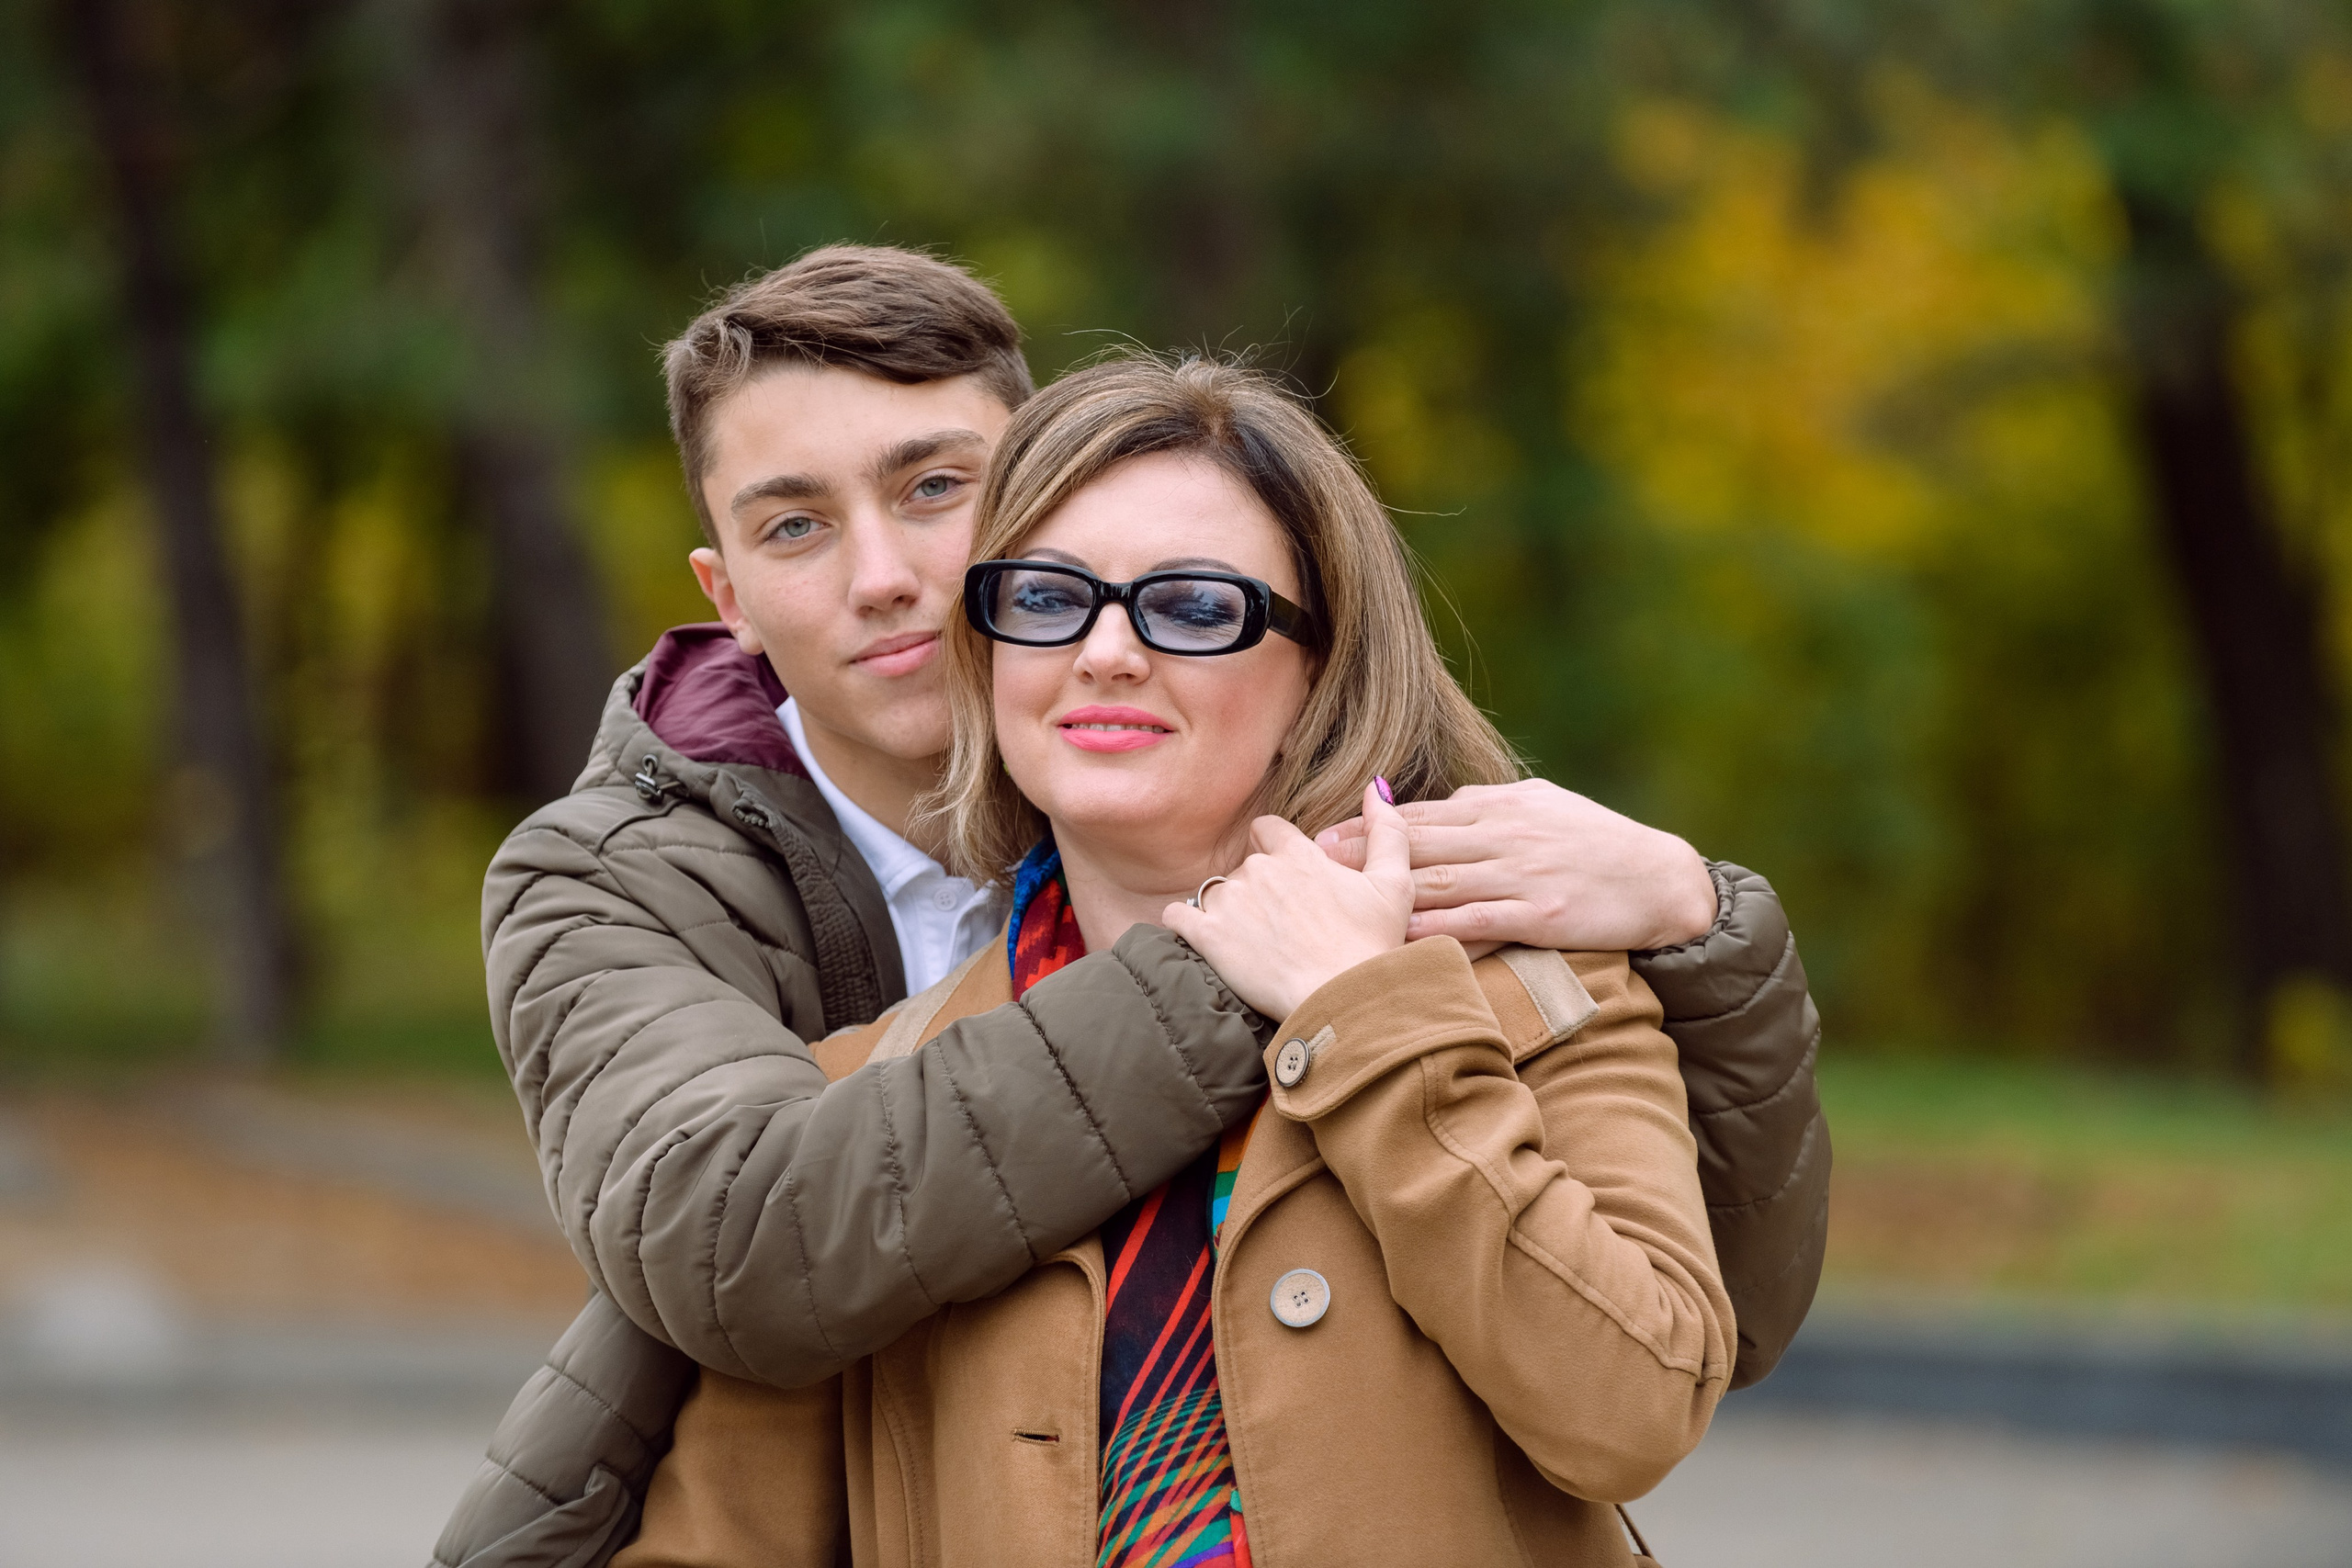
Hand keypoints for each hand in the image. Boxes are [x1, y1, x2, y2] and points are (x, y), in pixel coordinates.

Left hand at [1163, 783, 1415, 1020]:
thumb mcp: (1394, 884)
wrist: (1343, 1001)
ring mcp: (1230, 902)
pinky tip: (1202, 941)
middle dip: (1256, 890)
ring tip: (1251, 945)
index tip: (1284, 877)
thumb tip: (1377, 786)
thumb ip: (1387, 829)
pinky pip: (1177, 916)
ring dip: (1226, 913)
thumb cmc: (1370, 947)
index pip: (1266, 829)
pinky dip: (1183, 924)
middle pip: (1243, 867)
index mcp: (1298, 855)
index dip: (1272, 849)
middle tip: (1279, 926)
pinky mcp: (1207, 936)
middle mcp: (1259, 870)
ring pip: (1215, 894)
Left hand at [1314, 778, 1716, 953]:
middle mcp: (1503, 837)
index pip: (1423, 816)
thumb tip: (1446, 801)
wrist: (1664, 880)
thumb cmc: (1603, 843)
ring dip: (1382, 892)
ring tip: (1334, 901)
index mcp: (1502, 808)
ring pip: (1439, 882)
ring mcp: (1520, 876)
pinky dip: (1434, 929)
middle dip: (1357, 855)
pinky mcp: (1538, 915)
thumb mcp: (1546, 806)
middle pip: (1418, 846)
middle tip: (1304, 864)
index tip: (1321, 836)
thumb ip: (1493, 804)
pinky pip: (1475, 922)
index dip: (1367, 827)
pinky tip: (1398, 938)